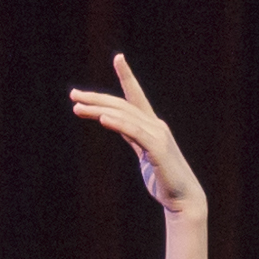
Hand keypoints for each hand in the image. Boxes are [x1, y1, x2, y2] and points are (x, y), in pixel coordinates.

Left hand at [70, 56, 205, 221]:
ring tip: (77, 107)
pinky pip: (134, 133)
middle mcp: (156, 125)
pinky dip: (118, 124)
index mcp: (152, 125)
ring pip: (124, 116)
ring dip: (99, 110)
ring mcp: (158, 136)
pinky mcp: (157, 150)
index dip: (128, 76)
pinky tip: (102, 119)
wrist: (184, 199)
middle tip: (74, 95)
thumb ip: (132, 136)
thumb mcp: (143, 153)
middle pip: (122, 105)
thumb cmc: (163, 178)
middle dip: (97, 98)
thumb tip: (114, 122)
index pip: (136, 96)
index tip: (119, 58)